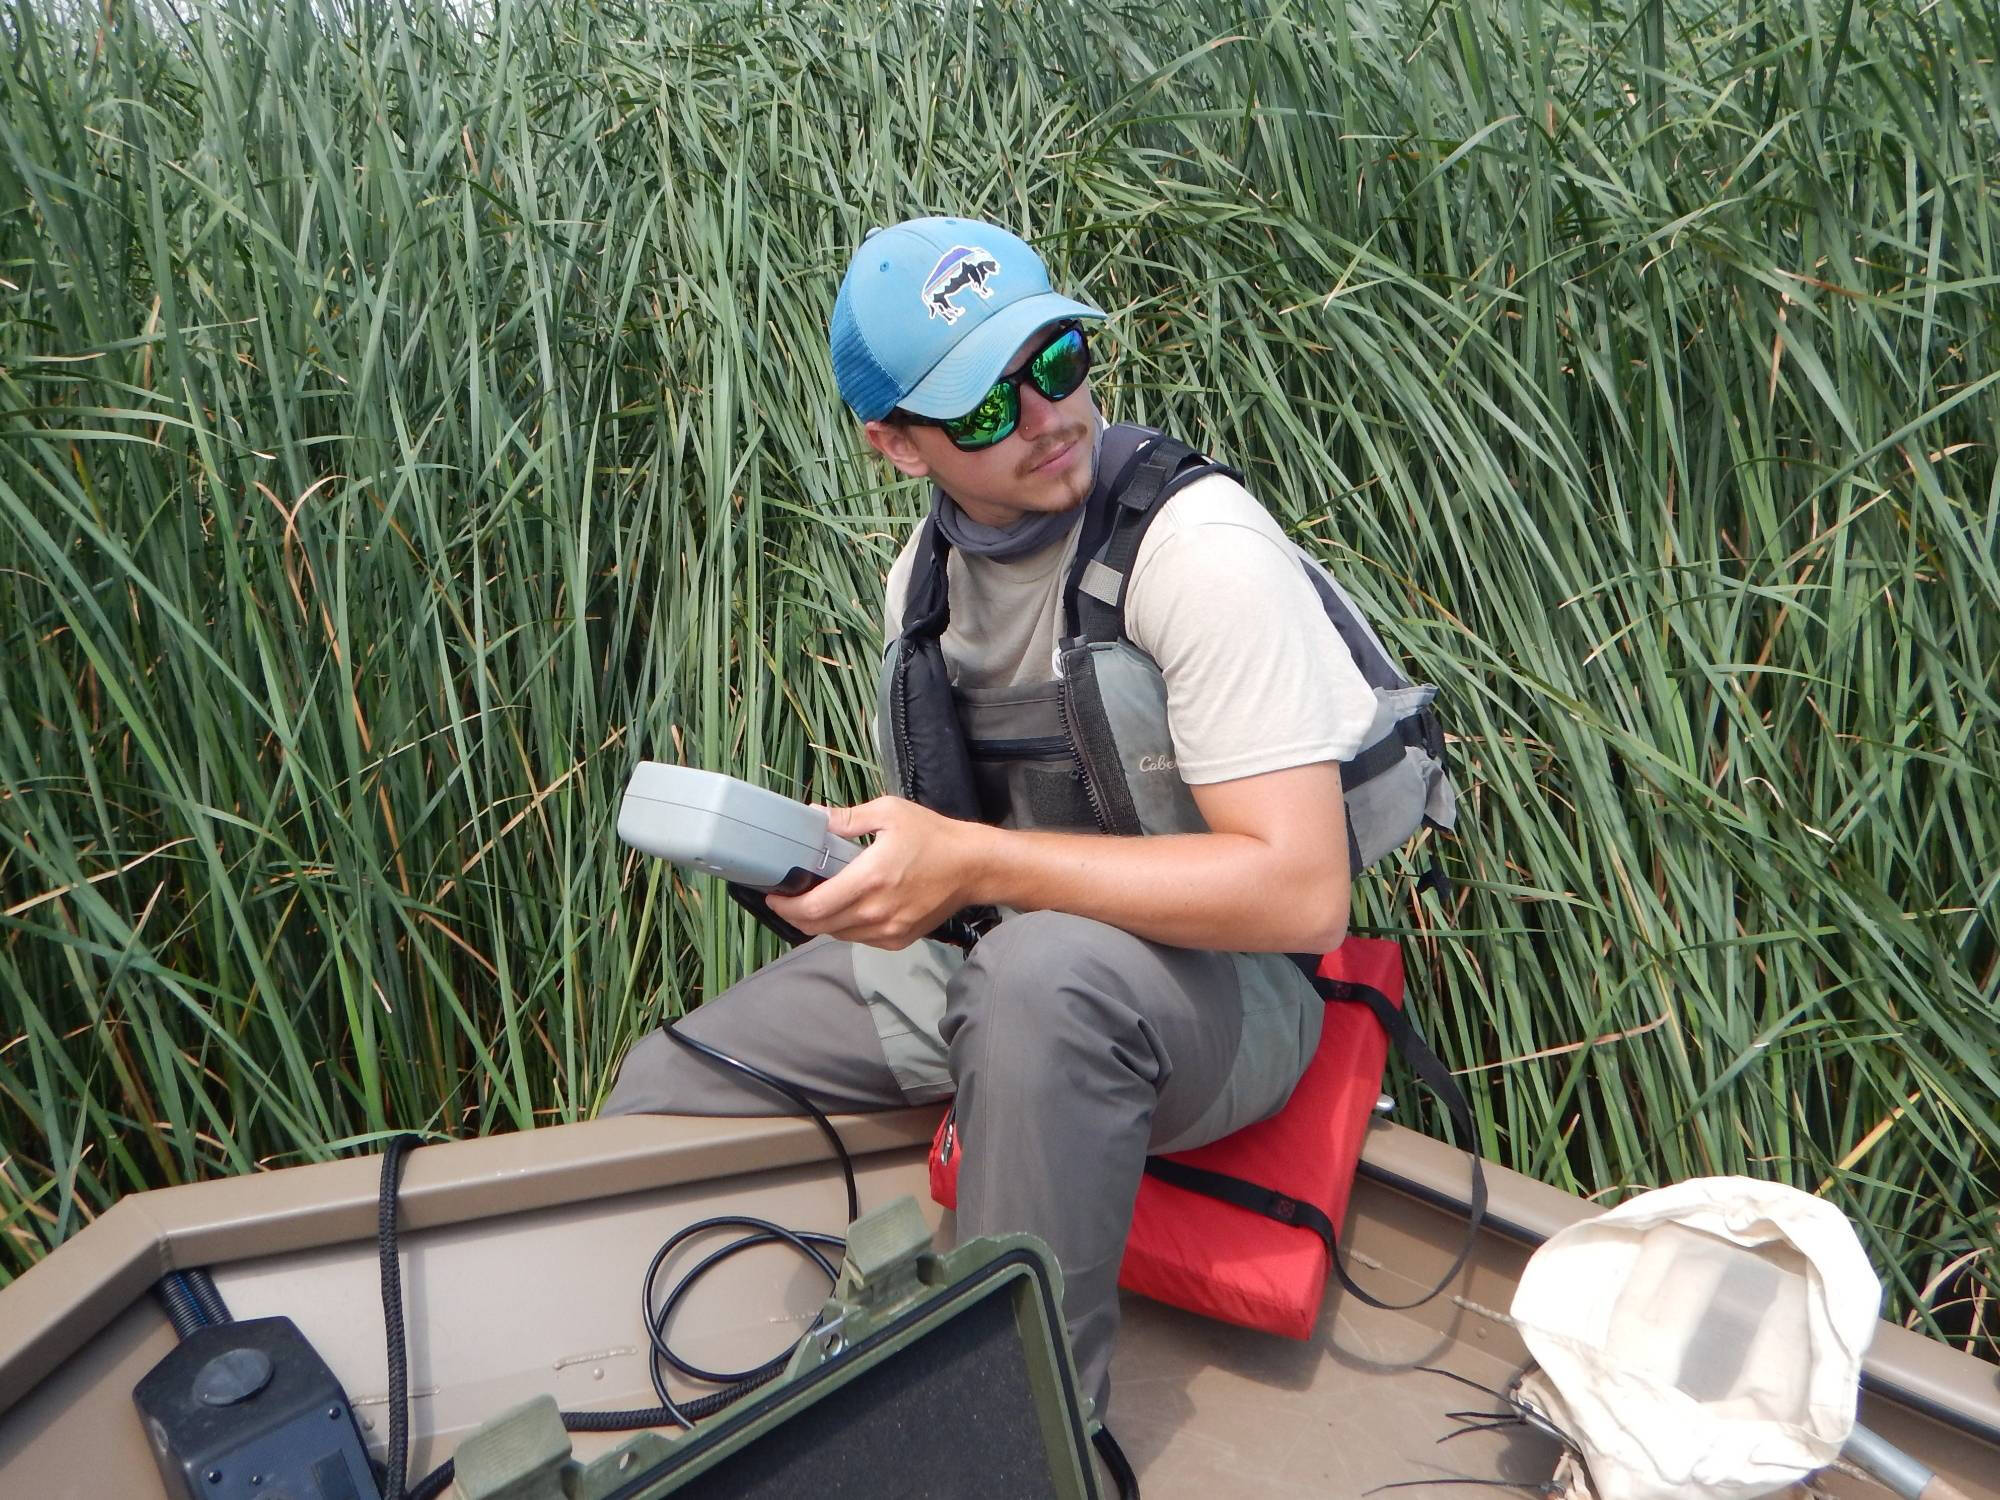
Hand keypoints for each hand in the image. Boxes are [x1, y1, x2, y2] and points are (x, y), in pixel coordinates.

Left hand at [767, 796, 985, 949]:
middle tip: (787, 899)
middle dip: (796, 915)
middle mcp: (875, 911)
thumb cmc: (933, 836)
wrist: (972, 867)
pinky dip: (846, 928)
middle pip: (819, 926)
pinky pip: (860, 939)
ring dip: (820, 922)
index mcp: (869, 879)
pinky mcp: (898, 939)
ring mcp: (888, 930)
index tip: (774, 895)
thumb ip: (848, 817)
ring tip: (816, 901)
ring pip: (838, 935)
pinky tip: (847, 909)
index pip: (813, 907)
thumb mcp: (889, 812)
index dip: (786, 906)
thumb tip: (814, 816)